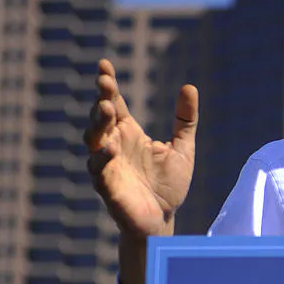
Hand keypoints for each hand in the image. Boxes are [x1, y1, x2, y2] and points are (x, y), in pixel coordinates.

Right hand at [83, 59, 198, 277]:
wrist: (164, 218)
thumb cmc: (169, 184)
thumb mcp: (183, 147)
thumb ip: (186, 119)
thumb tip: (189, 86)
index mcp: (129, 133)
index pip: (114, 103)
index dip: (108, 85)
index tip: (104, 65)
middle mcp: (114, 144)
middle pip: (101, 117)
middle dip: (101, 99)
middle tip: (104, 83)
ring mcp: (107, 164)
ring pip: (93, 139)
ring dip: (97, 124)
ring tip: (105, 108)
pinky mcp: (106, 186)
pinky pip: (97, 170)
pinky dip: (100, 158)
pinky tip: (110, 149)